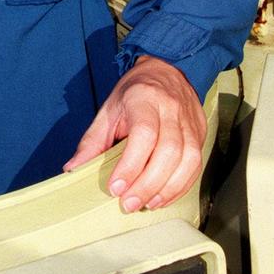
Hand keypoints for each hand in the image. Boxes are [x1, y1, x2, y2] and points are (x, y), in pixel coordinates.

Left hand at [63, 55, 206, 211]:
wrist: (165, 69)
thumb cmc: (134, 92)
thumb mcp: (108, 110)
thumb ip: (92, 141)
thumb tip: (73, 170)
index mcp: (144, 97)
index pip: (144, 134)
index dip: (131, 165)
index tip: (116, 187)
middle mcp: (171, 108)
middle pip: (169, 150)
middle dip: (149, 184)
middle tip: (129, 203)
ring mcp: (190, 120)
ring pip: (189, 159)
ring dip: (167, 189)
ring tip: (146, 204)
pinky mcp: (200, 133)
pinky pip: (196, 164)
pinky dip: (180, 186)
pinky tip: (162, 197)